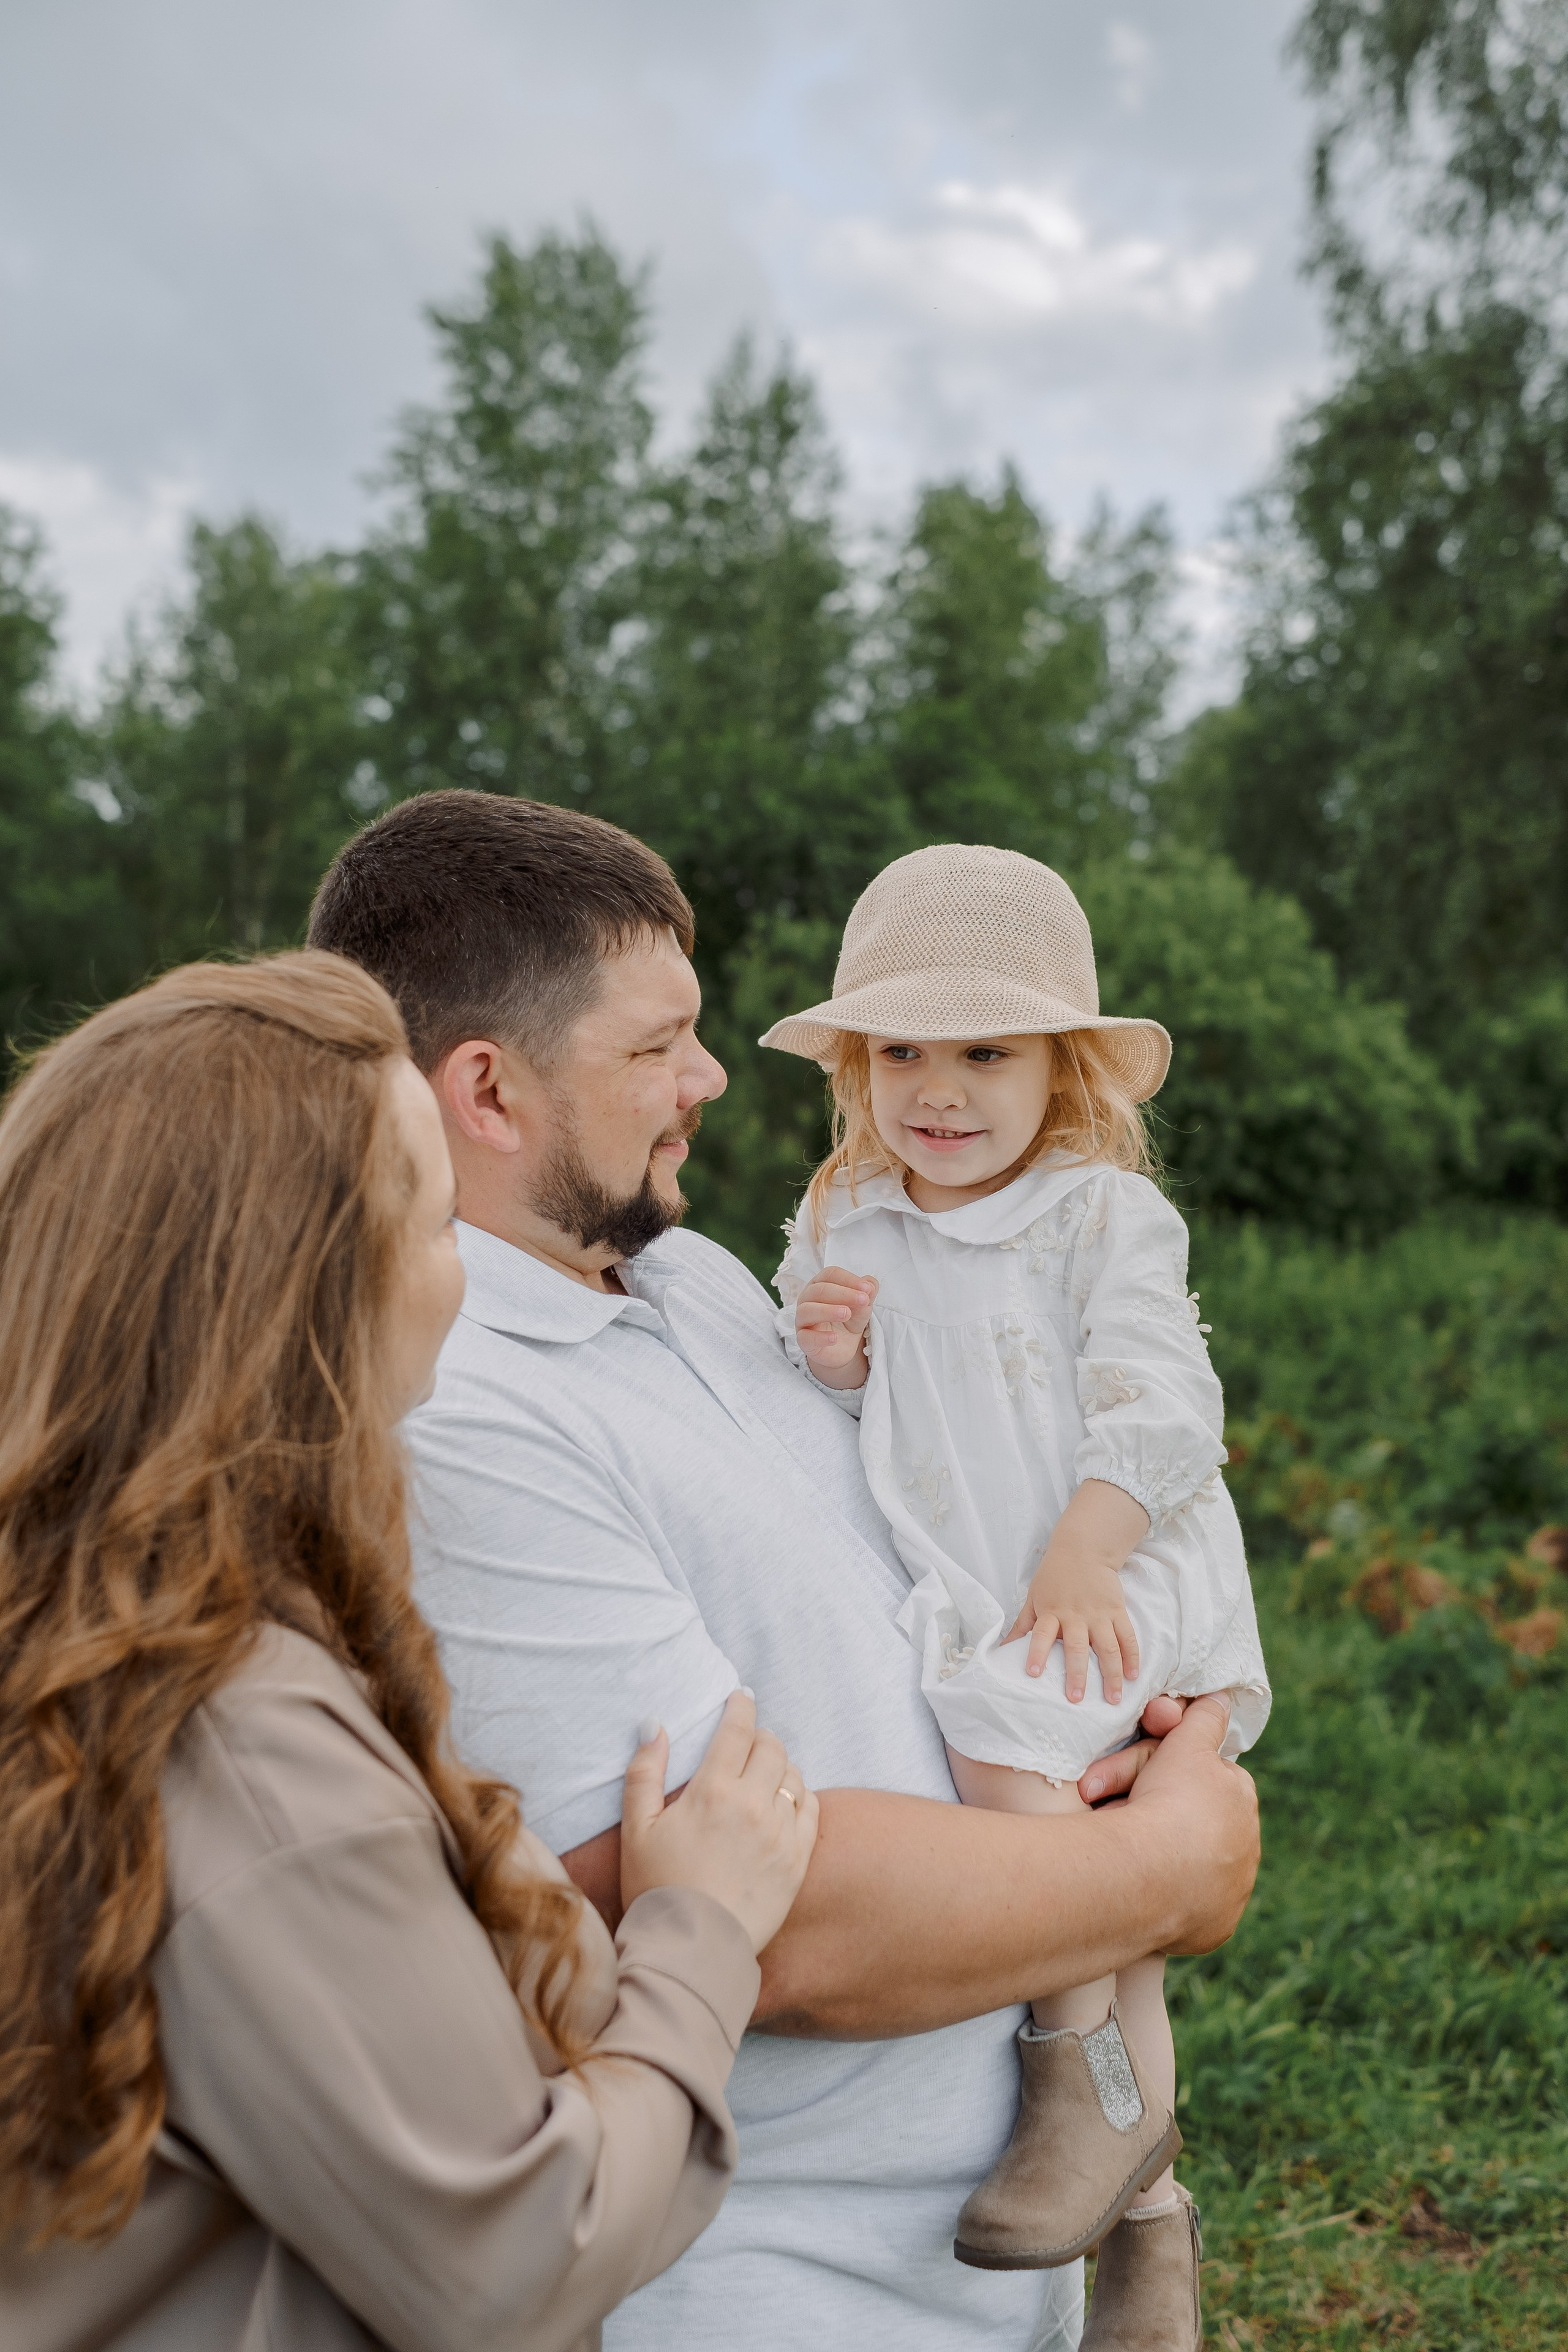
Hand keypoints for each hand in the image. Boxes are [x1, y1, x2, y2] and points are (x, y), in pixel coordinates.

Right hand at [620, 1691, 819, 1954]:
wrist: (691, 1950)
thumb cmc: (656, 1888)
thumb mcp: (636, 1829)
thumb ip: (645, 1771)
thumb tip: (656, 1724)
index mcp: (713, 1791)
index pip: (738, 1730)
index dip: (741, 1707)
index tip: (741, 1699)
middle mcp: (754, 1806)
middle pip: (772, 1747)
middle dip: (759, 1737)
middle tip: (747, 1744)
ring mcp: (781, 1834)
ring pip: (794, 1776)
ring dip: (779, 1767)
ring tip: (763, 1777)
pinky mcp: (798, 1861)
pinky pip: (811, 1810)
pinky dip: (800, 1797)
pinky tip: (784, 1804)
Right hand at [794, 1267, 875, 1388]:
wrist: (843, 1346)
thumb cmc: (848, 1319)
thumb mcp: (862, 1305)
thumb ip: (867, 1293)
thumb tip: (870, 1284)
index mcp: (820, 1284)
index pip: (830, 1274)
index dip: (848, 1279)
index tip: (867, 1288)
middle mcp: (807, 1299)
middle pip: (819, 1290)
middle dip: (843, 1293)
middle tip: (863, 1300)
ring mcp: (802, 1320)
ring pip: (807, 1310)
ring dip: (828, 1311)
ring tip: (847, 1314)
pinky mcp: (803, 1340)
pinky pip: (805, 1337)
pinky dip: (820, 1337)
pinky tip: (835, 1338)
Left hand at [1003, 1478, 1149, 1698]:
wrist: (1084, 1549)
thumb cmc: (1054, 1576)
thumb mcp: (1033, 1597)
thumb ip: (1022, 1625)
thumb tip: (1001, 1649)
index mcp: (1051, 1611)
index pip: (1042, 1634)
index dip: (1037, 1653)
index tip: (1033, 1674)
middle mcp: (1075, 1615)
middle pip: (1076, 1647)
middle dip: (1077, 1674)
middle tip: (1076, 1698)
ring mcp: (1099, 1613)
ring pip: (1108, 1647)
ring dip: (1111, 1674)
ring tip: (1114, 1699)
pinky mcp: (1117, 1610)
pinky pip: (1127, 1636)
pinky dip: (1132, 1656)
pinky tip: (1133, 1676)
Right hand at [1095, 1694, 1259, 1955]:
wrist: (1150, 1878)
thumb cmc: (1169, 1802)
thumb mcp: (1184, 1743)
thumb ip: (1203, 1718)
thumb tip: (1222, 1697)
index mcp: (1241, 1800)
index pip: (1202, 1774)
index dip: (1161, 1764)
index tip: (1130, 1768)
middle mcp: (1246, 1849)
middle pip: (1185, 1815)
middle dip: (1142, 1799)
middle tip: (1093, 1794)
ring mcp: (1231, 1892)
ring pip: (1181, 1859)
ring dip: (1145, 1842)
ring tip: (1105, 1834)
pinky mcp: (1212, 1928)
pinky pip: (1181, 1903)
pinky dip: (1157, 1888)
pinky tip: (1129, 1877)